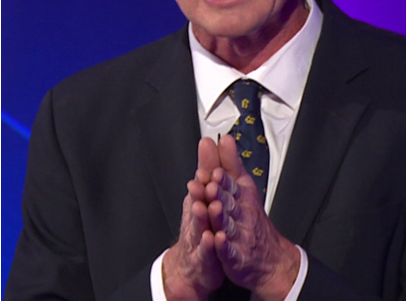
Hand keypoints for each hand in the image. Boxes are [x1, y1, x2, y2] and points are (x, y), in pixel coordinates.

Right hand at [162, 138, 224, 300]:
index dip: (207, 170)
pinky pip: (205, 251)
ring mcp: (198, 236)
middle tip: (205, 180)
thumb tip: (210, 142)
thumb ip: (209, 168)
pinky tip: (211, 238)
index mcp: (199, 199)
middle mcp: (196, 215)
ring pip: (199, 224)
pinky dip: (208, 245)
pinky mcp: (203, 257)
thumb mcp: (204, 194)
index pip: (202, 182)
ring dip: (201, 215)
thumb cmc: (201, 226)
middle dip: (201, 189)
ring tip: (205, 206)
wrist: (194, 263)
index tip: (209, 155)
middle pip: (197, 200)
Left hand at [205, 135, 298, 300]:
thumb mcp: (243, 187)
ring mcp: (239, 235)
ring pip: (228, 224)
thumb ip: (231, 164)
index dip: (221, 178)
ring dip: (220, 216)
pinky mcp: (235, 256)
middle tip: (211, 184)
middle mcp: (241, 214)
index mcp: (241, 196)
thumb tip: (225, 139)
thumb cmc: (251, 218)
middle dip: (220, 192)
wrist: (270, 258)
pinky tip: (217, 239)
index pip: (230, 184)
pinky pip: (229, 250)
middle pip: (229, 202)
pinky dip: (224, 246)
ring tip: (213, 207)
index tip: (214, 169)